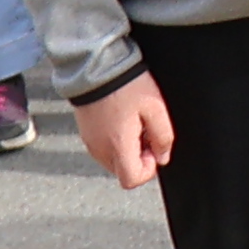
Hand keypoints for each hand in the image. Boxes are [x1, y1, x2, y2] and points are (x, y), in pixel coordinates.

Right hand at [77, 73, 173, 191]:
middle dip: (138, 159)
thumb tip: (163, 156)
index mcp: (117, 145)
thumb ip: (163, 136)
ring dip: (127, 150)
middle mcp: (100, 149)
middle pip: (122, 172)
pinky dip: (115, 142)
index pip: (131, 180)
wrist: (96, 68)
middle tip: (145, 133)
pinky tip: (122, 121)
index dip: (148, 170)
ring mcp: (90, 142)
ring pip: (113, 161)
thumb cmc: (127, 86)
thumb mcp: (155, 108)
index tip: (153, 149)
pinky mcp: (85, 134)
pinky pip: (103, 148)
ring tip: (134, 124)